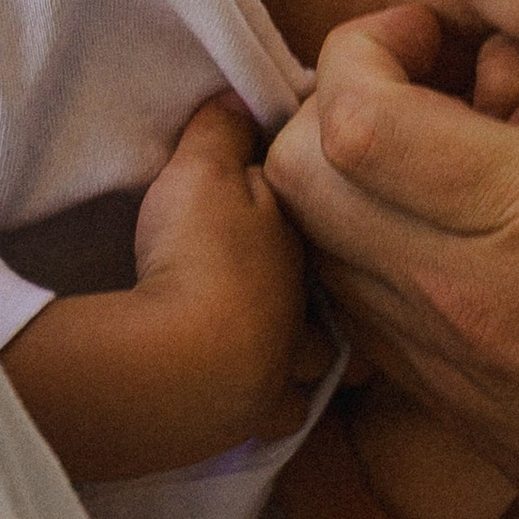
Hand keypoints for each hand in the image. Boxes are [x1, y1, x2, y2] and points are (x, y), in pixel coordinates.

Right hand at [133, 98, 324, 440]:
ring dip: (309, 355)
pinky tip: (259, 404)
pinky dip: (274, 408)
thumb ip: (221, 132)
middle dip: (329, 293)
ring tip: (291, 346)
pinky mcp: (258, 419)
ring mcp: (291, 369)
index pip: (327, 223)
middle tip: (303, 284)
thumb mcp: (200, 171)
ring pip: (320, 363)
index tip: (308, 206)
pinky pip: (282, 417)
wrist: (181, 362)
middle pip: (336, 300)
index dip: (315, 216)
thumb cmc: (199, 256)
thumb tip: (239, 99)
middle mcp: (311, 309)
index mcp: (303, 247)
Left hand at [341, 29, 518, 518]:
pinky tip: (466, 236)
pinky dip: (377, 254)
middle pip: (297, 180)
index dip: (364, 47)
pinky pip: (364, 316)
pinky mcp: (462, 417)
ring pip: (318, 252)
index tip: (432, 31)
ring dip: (350, 184)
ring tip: (446, 157)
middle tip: (426, 84)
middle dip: (334, 102)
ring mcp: (452, 369)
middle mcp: (464, 299)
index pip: (349, 117)